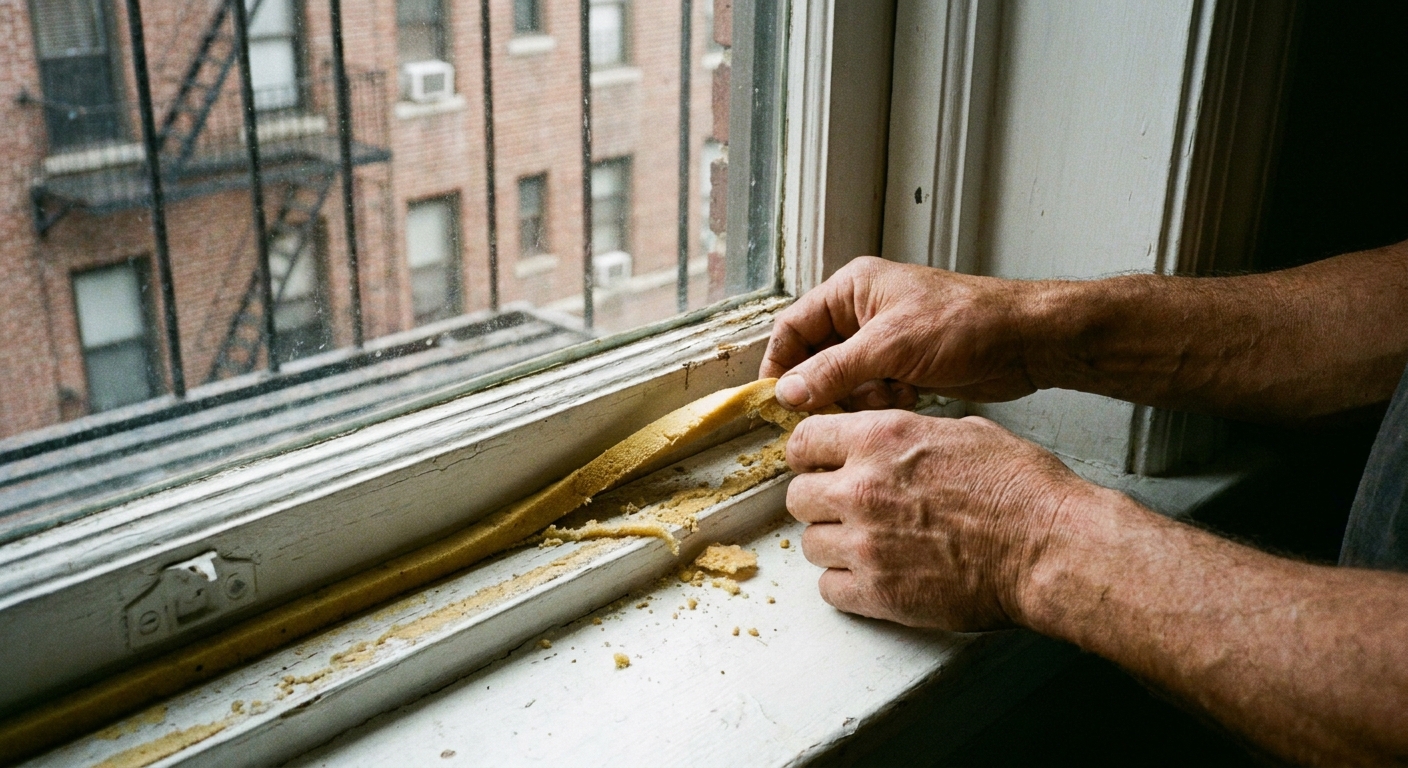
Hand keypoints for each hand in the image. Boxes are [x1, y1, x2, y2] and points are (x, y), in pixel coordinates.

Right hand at [760, 257, 1041, 411]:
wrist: (1025, 342)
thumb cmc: (966, 324)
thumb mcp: (892, 346)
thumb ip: (834, 370)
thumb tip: (788, 392)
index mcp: (852, 290)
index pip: (793, 326)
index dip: (780, 363)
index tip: (775, 401)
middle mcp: (863, 312)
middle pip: (816, 357)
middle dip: (825, 386)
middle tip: (833, 409)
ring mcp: (884, 341)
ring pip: (844, 380)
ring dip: (858, 397)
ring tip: (888, 395)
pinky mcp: (904, 366)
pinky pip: (872, 391)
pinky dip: (882, 402)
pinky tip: (909, 397)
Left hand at [785, 409, 1089, 630]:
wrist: (1048, 547)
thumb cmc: (1020, 490)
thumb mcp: (962, 432)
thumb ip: (907, 436)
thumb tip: (887, 440)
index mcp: (879, 439)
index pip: (803, 441)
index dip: (810, 455)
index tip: (818, 465)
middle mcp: (862, 488)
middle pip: (797, 496)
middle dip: (819, 503)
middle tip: (847, 510)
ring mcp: (865, 544)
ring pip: (809, 545)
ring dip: (833, 546)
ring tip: (869, 546)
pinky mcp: (878, 592)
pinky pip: (829, 589)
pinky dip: (846, 586)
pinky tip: (874, 576)